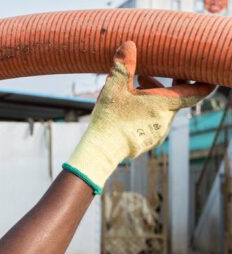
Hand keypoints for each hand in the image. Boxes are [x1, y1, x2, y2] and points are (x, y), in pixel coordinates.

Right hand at [64, 41, 214, 193]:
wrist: (100, 151)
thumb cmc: (109, 119)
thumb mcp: (113, 88)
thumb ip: (123, 66)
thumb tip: (128, 44)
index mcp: (163, 104)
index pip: (196, 92)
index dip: (205, 83)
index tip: (210, 76)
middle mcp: (166, 120)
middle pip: (172, 98)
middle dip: (160, 85)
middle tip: (142, 77)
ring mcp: (158, 133)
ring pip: (162, 111)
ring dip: (151, 100)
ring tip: (129, 95)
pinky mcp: (148, 142)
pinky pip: (153, 124)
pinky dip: (146, 114)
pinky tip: (127, 114)